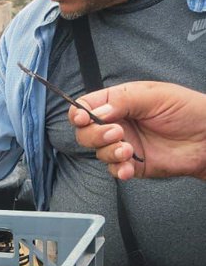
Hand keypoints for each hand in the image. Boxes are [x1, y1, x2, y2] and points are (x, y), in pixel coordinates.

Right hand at [68, 82, 205, 180]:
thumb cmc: (187, 110)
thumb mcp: (154, 95)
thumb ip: (123, 101)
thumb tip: (97, 113)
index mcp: (119, 102)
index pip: (86, 106)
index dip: (79, 114)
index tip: (83, 119)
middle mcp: (118, 123)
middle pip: (86, 132)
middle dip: (94, 135)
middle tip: (116, 133)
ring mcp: (124, 145)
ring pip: (98, 152)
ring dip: (109, 153)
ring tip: (128, 150)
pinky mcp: (132, 165)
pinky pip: (114, 170)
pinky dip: (117, 170)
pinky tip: (128, 167)